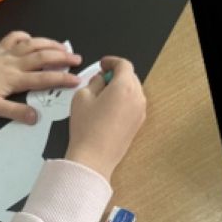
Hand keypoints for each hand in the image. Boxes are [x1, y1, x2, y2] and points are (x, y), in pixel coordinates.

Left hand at [0, 31, 81, 122]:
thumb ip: (15, 112)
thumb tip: (35, 117)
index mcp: (15, 79)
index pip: (44, 79)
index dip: (62, 79)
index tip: (76, 81)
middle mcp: (14, 63)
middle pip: (43, 57)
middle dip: (62, 58)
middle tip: (77, 60)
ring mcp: (7, 53)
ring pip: (33, 44)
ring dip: (50, 44)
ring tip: (63, 47)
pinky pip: (16, 37)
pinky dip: (26, 36)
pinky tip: (33, 39)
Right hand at [66, 56, 145, 180]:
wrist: (93, 159)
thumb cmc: (87, 131)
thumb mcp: (82, 96)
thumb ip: (94, 81)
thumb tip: (100, 80)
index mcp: (125, 86)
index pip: (123, 64)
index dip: (112, 62)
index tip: (104, 64)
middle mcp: (137, 97)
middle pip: (130, 77)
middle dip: (116, 75)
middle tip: (101, 80)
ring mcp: (139, 112)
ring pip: (132, 91)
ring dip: (120, 89)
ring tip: (103, 98)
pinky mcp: (137, 124)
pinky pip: (132, 105)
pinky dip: (123, 102)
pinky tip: (108, 111)